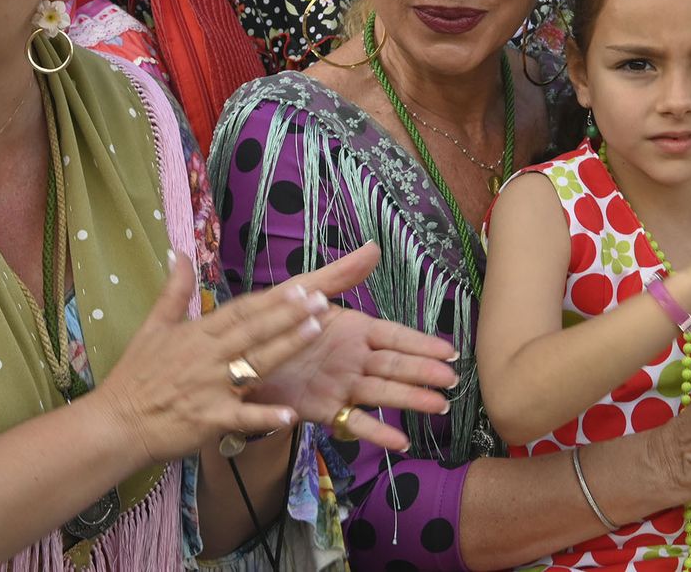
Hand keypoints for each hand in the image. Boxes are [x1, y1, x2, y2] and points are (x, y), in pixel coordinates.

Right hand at [90, 256, 329, 465]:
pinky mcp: (209, 420)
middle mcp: (207, 357)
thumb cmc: (135, 377)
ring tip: (316, 331)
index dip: (271, 299)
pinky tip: (290, 414)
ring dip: (286, 347)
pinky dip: (264, 416)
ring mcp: (210, 388)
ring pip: (255, 364)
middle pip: (254, 330)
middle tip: (322, 299)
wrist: (114, 424)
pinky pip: (241, 418)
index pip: (241, 311)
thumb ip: (174, 291)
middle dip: (289, 314)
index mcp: (197, 334)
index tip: (301, 286)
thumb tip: (179, 252)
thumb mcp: (152, 327)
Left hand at [244, 244, 457, 450]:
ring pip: (384, 394)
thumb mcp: (305, 290)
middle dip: (425, 373)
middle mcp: (355, 359)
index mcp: (355, 330)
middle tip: (453, 382)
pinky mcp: (325, 410)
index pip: (396, 336)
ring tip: (438, 407)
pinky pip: (355, 422)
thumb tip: (374, 247)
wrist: (238, 357)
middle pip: (397, 366)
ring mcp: (343, 386)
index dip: (423, 343)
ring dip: (411, 400)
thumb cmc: (275, 320)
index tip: (450, 350)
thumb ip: (340, 275)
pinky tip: (400, 442)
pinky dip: (377, 433)